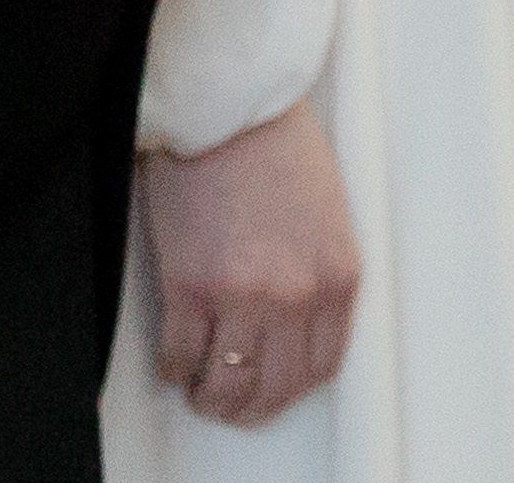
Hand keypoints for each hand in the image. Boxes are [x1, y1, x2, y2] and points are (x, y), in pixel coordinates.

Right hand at [141, 99, 359, 426]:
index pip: (323, 367)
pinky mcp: (192, 288)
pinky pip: (180, 358)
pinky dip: (176, 368)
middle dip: (251, 404)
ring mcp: (243, 296)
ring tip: (201, 386)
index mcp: (337, 276)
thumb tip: (296, 325)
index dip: (292, 385)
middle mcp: (296, 296)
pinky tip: (176, 358)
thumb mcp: (327, 214)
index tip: (274, 382)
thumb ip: (319, 273)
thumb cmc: (277, 145)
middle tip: (232, 398)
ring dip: (211, 396)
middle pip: (275, 389)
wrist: (229, 108)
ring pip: (227, 387)